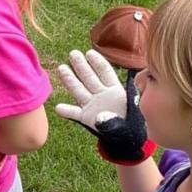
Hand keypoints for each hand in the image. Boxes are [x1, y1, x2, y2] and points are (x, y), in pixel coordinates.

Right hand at [55, 49, 150, 163]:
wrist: (127, 138)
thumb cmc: (133, 124)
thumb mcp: (133, 117)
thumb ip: (116, 117)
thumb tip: (101, 116)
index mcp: (115, 90)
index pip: (105, 73)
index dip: (98, 63)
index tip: (90, 53)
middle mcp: (101, 94)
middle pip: (89, 77)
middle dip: (81, 65)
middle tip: (73, 53)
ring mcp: (92, 105)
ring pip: (79, 90)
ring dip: (70, 80)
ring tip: (61, 68)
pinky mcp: (86, 117)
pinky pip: (75, 113)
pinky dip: (67, 111)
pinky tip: (58, 108)